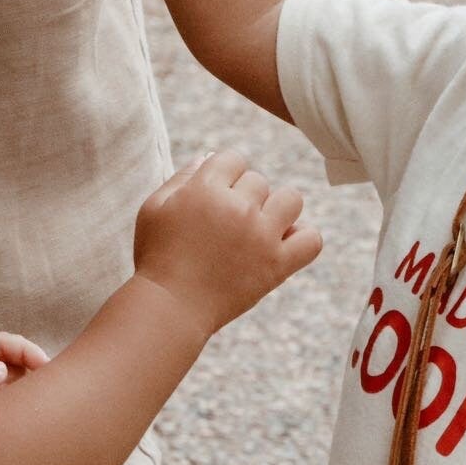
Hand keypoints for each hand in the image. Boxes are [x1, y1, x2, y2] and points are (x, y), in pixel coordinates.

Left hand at [0, 332, 50, 426]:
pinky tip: (35, 414)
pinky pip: (12, 403)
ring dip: (31, 387)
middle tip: (54, 383)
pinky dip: (25, 405)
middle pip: (9, 359)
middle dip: (33, 366)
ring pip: (14, 381)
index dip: (23, 349)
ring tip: (47, 399)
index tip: (43, 364)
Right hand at [132, 150, 321, 333]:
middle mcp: (238, 207)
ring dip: (277, 209)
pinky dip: (302, 238)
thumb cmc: (156, 257)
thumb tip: (210, 157)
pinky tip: (281, 243)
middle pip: (259, 181)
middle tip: (225, 225)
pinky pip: (311, 240)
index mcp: (206, 189)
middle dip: (243, 197)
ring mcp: (262, 236)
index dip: (223, 176)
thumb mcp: (153, 208)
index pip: (233, 158)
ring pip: (291, 199)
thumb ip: (181, 177)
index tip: (213, 198)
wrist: (170, 307)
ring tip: (258, 228)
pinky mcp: (277, 265)